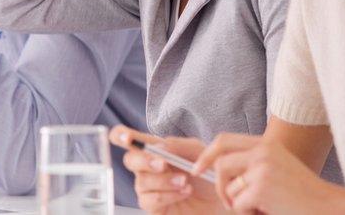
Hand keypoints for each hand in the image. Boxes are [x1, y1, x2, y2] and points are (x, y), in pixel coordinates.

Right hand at [111, 125, 225, 214]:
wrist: (224, 198)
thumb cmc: (209, 173)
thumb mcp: (199, 152)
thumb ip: (178, 145)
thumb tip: (158, 145)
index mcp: (155, 149)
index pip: (128, 139)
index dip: (120, 135)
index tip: (125, 138)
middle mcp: (148, 168)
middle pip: (130, 160)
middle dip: (145, 161)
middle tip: (163, 164)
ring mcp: (149, 188)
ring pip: (142, 182)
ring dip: (164, 181)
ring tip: (185, 182)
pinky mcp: (154, 207)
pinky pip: (150, 200)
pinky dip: (168, 195)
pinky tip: (184, 192)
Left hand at [194, 133, 336, 213]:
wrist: (330, 208)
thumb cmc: (304, 195)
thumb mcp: (278, 168)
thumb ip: (253, 163)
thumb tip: (217, 167)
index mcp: (266, 144)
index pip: (223, 140)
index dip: (206, 155)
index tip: (197, 170)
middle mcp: (263, 151)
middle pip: (220, 164)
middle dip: (219, 186)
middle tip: (229, 203)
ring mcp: (262, 168)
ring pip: (228, 187)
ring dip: (239, 204)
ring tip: (261, 208)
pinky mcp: (262, 188)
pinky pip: (238, 204)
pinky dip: (248, 213)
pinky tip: (268, 212)